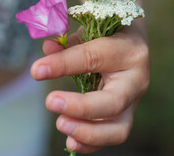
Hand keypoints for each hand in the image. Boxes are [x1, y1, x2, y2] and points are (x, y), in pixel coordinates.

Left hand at [31, 23, 149, 153]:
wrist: (133, 42)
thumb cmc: (110, 33)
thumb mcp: (92, 30)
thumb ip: (70, 43)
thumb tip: (47, 50)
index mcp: (129, 50)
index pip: (94, 59)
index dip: (63, 65)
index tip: (37, 71)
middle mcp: (137, 79)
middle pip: (114, 103)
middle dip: (81, 108)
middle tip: (51, 102)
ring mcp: (134, 100)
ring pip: (118, 129)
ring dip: (87, 132)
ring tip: (61, 123)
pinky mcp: (127, 114)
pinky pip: (112, 136)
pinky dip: (90, 143)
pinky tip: (70, 141)